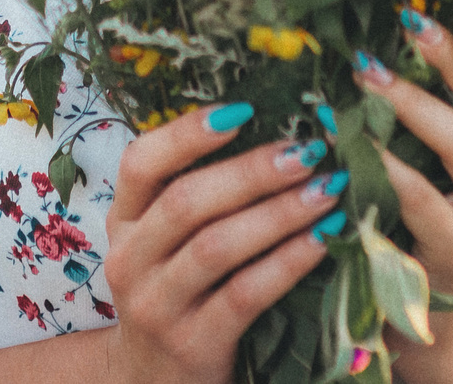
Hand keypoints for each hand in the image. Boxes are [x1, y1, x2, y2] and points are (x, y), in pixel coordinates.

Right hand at [101, 102, 349, 383]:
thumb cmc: (177, 294)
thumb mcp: (165, 244)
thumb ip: (198, 196)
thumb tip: (274, 129)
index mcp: (123, 220)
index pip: (140, 162)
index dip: (189, 132)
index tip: (246, 107)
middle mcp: (129, 260)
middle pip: (186, 201)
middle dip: (252, 171)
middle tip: (309, 149)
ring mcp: (156, 306)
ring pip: (216, 246)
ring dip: (279, 213)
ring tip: (328, 189)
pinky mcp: (192, 344)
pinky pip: (244, 294)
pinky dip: (287, 262)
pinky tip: (323, 240)